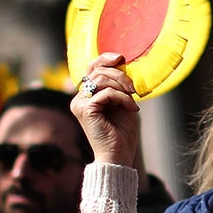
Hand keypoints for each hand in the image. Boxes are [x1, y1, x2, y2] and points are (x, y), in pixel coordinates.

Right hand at [70, 53, 139, 167]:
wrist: (118, 155)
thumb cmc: (122, 132)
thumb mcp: (122, 102)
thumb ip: (118, 85)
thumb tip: (122, 64)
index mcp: (86, 95)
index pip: (91, 68)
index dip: (105, 58)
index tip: (121, 57)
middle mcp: (78, 98)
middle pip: (98, 70)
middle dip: (120, 76)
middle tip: (134, 89)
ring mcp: (79, 103)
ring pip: (102, 79)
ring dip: (123, 87)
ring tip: (133, 101)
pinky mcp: (85, 109)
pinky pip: (107, 92)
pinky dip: (122, 98)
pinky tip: (132, 109)